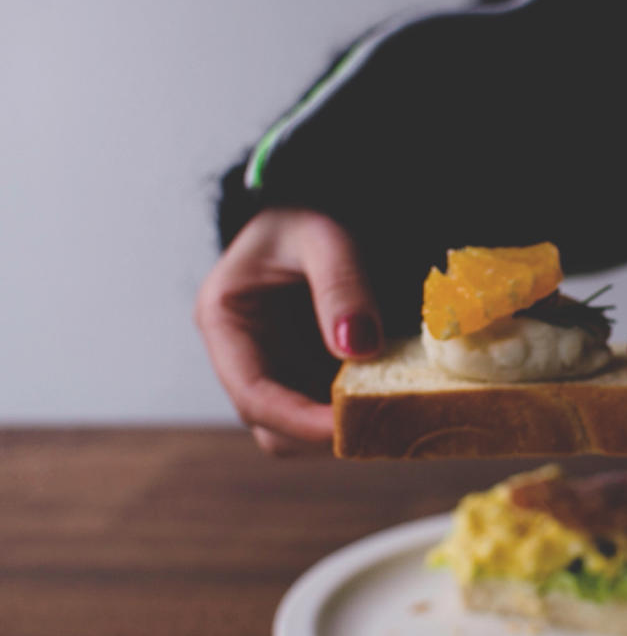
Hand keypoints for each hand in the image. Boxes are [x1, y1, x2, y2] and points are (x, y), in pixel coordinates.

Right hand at [195, 208, 382, 454]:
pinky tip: (394, 404)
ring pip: (300, 429)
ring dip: (342, 431)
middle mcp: (243, 356)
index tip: (347, 427)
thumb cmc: (310, 210)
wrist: (318, 200)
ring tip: (394, 419)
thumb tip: (359, 349)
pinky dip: (357, 415)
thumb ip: (340, 287)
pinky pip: (327, 411)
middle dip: (321, 435)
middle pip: (272, 426)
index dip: (297, 420)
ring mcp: (275, 368)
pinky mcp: (307, 372)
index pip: (252, 394)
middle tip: (383, 427)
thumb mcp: (323, 237)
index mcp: (224, 321)